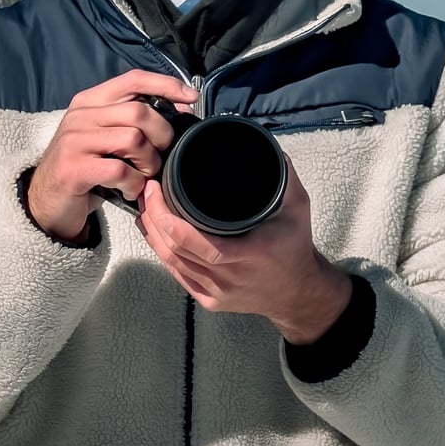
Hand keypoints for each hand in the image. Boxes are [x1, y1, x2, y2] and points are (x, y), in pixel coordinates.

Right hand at [27, 70, 197, 241]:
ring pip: (133, 139)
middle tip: (162, 155)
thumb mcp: (103, 134)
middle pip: (139, 111)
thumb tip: (179, 109)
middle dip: (162, 135)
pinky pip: (120, 170)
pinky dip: (134, 184)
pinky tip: (130, 190)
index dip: (166, 84)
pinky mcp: (73, 168)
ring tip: (144, 176)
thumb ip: (130, 119)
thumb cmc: (85, 167)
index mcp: (90, 101)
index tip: (190, 97)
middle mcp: (80, 115)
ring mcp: (74, 141)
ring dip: (149, 163)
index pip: (133, 79)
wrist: (45, 202)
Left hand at [138, 158, 352, 343]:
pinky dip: (161, 251)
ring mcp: (216, 292)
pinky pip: (177, 275)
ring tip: (144, 207)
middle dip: (153, 217)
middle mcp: (228, 277)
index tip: (156, 190)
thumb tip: (265, 145)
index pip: (195, 242)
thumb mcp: (297, 207)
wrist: (300, 294)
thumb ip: (283, 175)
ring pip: (171, 262)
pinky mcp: (209, 300)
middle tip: (146, 190)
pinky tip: (153, 233)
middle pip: (175, 250)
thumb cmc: (296, 248)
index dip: (167, 218)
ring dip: (152, 233)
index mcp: (248, 254)